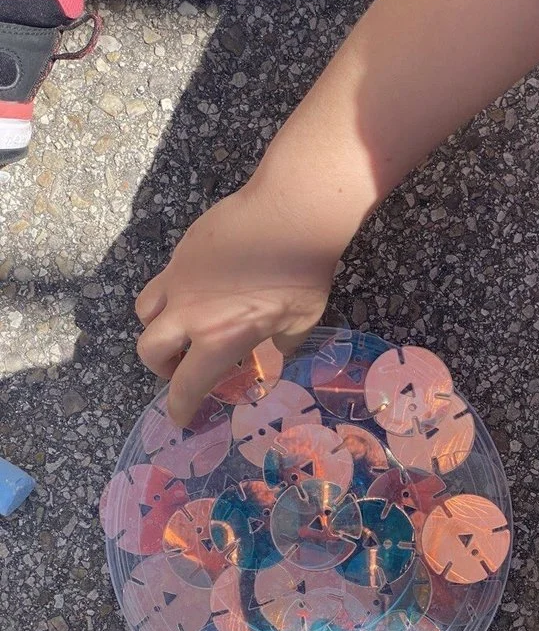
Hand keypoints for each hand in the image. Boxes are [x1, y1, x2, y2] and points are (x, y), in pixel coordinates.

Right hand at [135, 180, 336, 426]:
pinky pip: (164, 279)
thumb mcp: (301, 322)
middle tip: (181, 368)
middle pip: (149, 349)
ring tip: (180, 328)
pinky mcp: (182, 250)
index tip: (181, 418)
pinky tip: (200, 289)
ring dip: (156, 328)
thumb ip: (282, 344)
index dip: (181, 407)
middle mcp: (189, 313)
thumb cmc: (302, 273)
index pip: (186, 386)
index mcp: (218, 340)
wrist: (291, 212)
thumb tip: (277, 352)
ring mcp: (180, 278)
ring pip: (144, 311)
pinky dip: (172, 294)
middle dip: (160, 367)